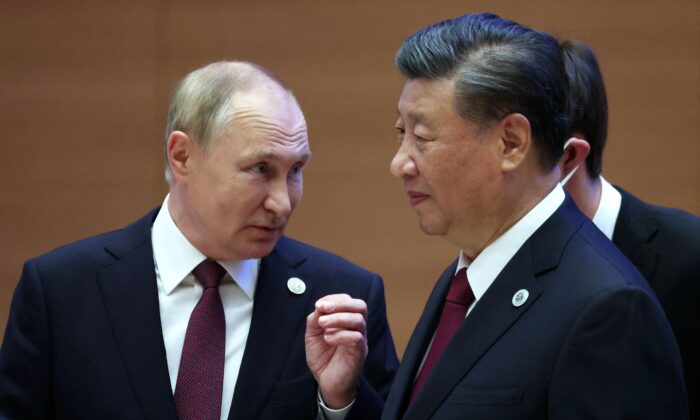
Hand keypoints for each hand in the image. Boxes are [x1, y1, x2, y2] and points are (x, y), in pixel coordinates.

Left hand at [305, 294, 367, 408]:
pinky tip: (328, 339)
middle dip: (341, 303)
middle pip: (360, 306)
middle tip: (323, 308)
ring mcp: (360, 340)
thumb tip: (319, 307)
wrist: (327, 382)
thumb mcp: (313, 335)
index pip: (349, 301)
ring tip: (322, 324)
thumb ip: (315, 319)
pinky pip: (356, 338)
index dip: (334, 299)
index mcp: (347, 321)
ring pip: (358, 320)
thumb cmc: (323, 358)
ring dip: (337, 318)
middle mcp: (357, 328)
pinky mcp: (359, 353)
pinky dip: (340, 335)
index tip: (319, 305)